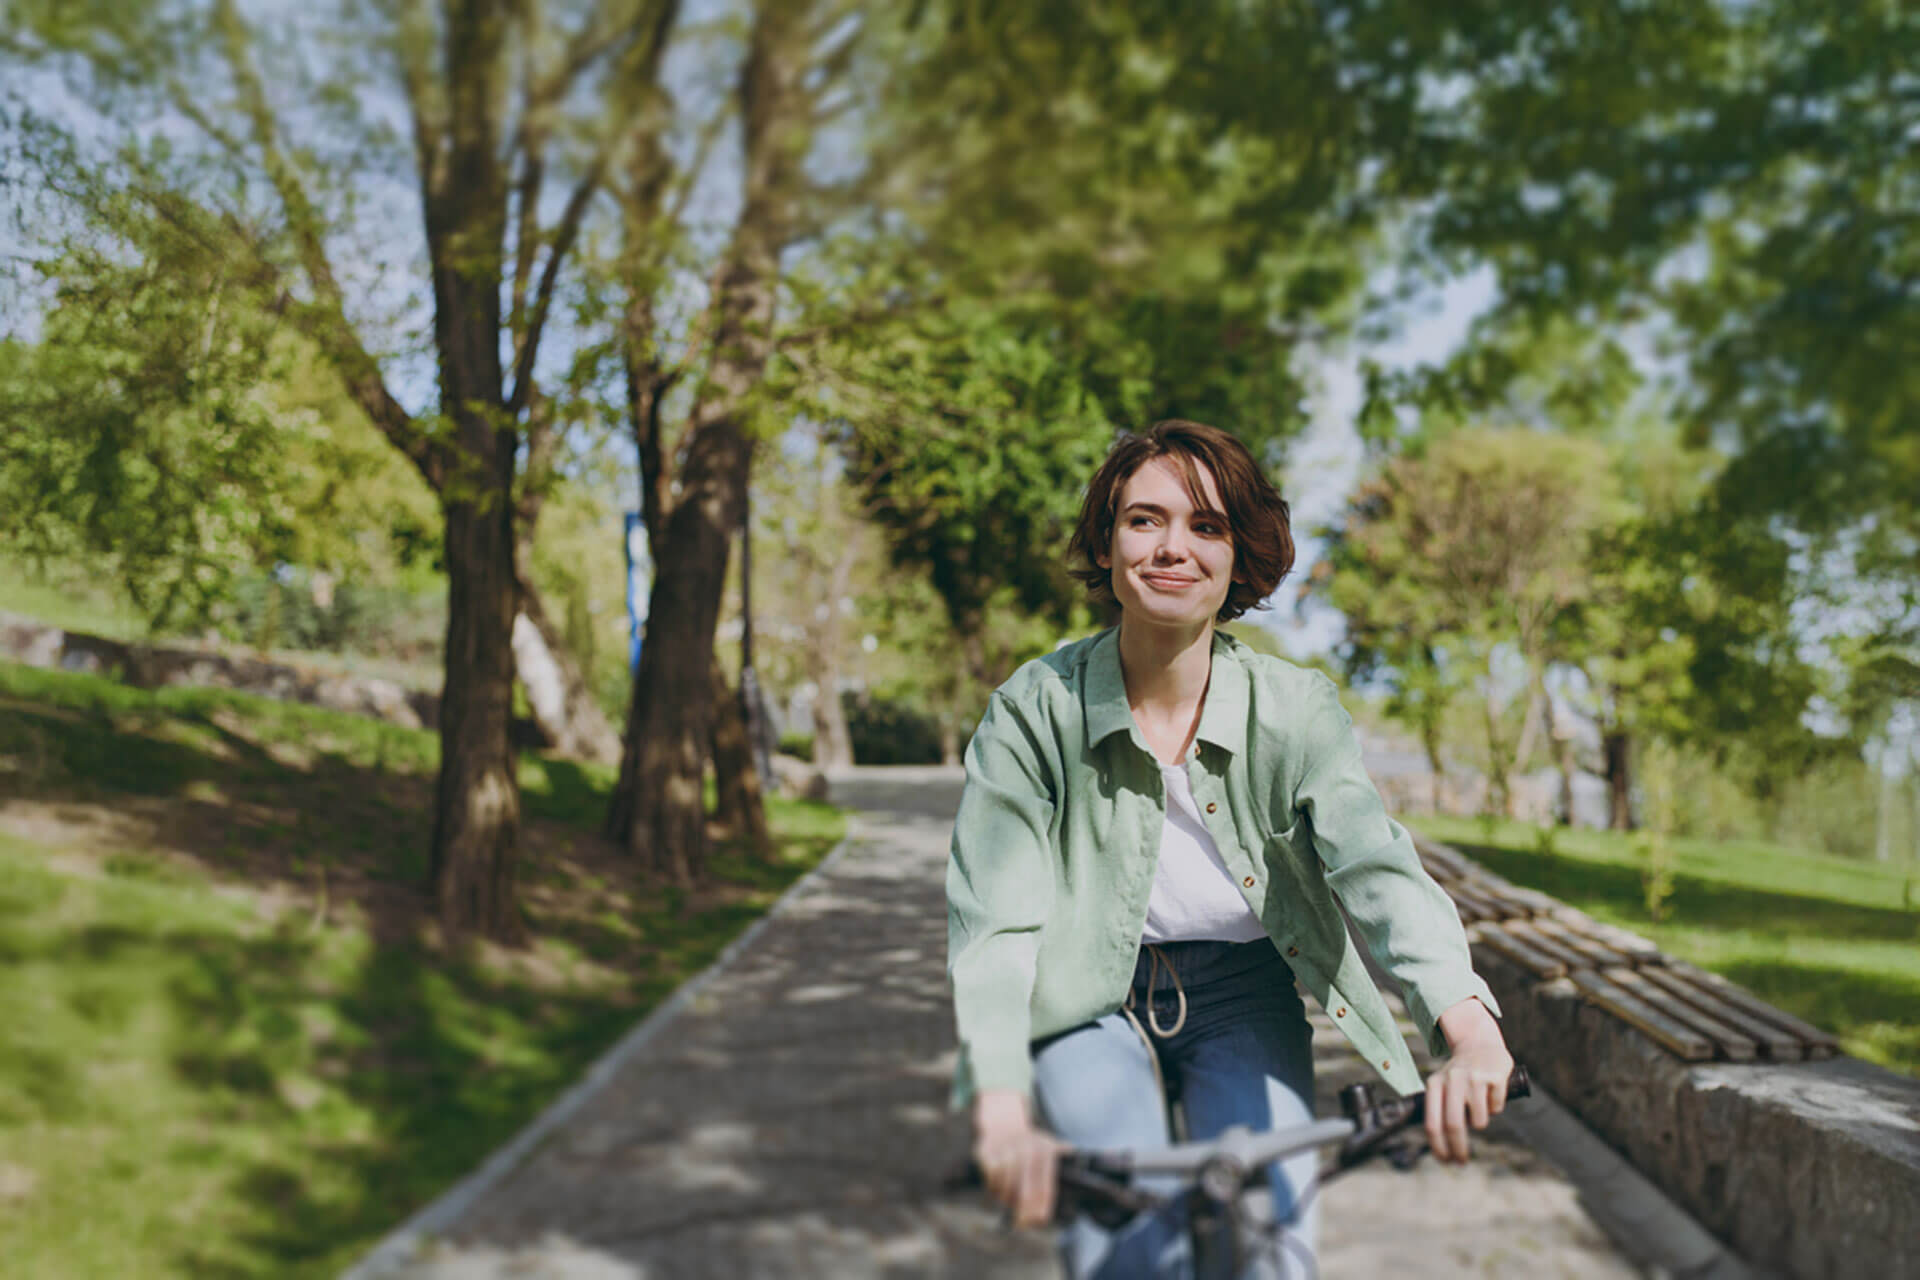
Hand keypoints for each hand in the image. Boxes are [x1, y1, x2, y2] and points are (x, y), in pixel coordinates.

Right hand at [972, 1089, 1065, 1227]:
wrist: (1004, 1123)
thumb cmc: (1030, 1144)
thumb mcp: (1050, 1146)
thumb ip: (1064, 1161)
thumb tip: (1078, 1170)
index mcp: (1045, 1150)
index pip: (1045, 1184)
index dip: (1043, 1205)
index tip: (1040, 1220)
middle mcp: (1026, 1149)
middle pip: (1026, 1189)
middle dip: (1026, 1210)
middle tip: (1023, 1223)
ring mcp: (1006, 1150)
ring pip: (1007, 1187)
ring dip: (1007, 1199)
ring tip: (1009, 1200)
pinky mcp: (988, 1152)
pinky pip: (992, 1180)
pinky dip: (994, 1188)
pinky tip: (998, 1188)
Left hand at [1424, 997, 1513, 1163]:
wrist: (1479, 1043)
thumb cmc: (1459, 1075)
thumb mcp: (1441, 1085)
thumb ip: (1438, 1110)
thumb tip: (1440, 1148)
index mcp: (1434, 1084)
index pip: (1432, 1123)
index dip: (1438, 1147)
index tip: (1445, 1161)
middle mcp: (1452, 1080)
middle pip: (1454, 1126)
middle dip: (1459, 1148)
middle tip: (1462, 1161)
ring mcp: (1473, 1078)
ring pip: (1479, 1121)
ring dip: (1481, 1121)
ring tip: (1479, 1104)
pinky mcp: (1494, 1077)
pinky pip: (1496, 1108)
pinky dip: (1495, 1106)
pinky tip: (1492, 1091)